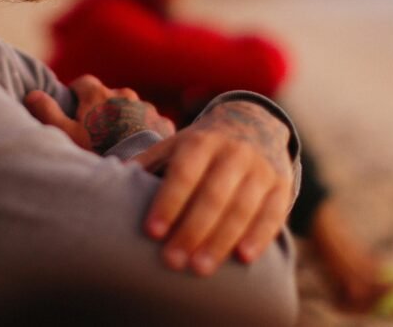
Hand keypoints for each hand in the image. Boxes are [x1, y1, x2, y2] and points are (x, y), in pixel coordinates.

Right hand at [24, 74, 175, 153]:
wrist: (139, 171)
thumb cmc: (97, 152)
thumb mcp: (65, 135)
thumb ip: (46, 111)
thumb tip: (32, 93)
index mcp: (98, 94)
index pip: (83, 83)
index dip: (76, 95)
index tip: (74, 111)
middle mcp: (124, 94)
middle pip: (108, 96)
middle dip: (102, 109)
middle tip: (95, 133)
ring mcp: (146, 108)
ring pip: (131, 110)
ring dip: (124, 120)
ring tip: (118, 145)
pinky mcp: (164, 124)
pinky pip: (151, 123)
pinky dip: (144, 132)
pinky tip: (138, 149)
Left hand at [133, 99, 293, 276]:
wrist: (254, 122)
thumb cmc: (202, 146)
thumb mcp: (175, 144)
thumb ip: (149, 162)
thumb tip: (112, 178)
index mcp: (200, 142)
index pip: (183, 174)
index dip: (168, 203)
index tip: (150, 232)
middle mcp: (232, 152)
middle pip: (212, 195)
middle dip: (192, 230)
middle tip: (172, 261)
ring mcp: (259, 169)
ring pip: (242, 207)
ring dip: (221, 240)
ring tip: (200, 269)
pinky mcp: (281, 185)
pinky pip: (272, 213)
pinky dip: (259, 236)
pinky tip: (243, 258)